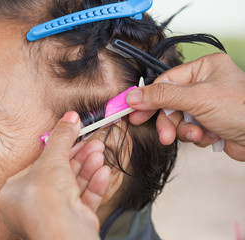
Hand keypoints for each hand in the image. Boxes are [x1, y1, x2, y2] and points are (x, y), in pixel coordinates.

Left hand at [0, 111, 110, 239]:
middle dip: (79, 156)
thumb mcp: (51, 160)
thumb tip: (70, 117)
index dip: (59, 148)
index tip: (73, 135)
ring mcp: (52, 215)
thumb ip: (61, 138)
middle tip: (92, 142)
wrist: (64, 233)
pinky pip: (82, 200)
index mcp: (14, 192)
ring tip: (99, 152)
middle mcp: (31, 206)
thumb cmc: (46, 202)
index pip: (39, 164)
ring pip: (73, 186)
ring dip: (88, 167)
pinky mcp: (71, 222)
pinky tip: (103, 172)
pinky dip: (93, 185)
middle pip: (59, 174)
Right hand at [126, 53, 244, 160]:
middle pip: (169, 103)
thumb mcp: (196, 98)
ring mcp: (206, 105)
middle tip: (165, 136)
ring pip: (178, 119)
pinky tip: (211, 136)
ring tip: (199, 135)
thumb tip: (132, 96)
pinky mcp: (209, 123)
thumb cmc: (241, 109)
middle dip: (169, 121)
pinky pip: (189, 130)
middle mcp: (204, 84)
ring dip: (185, 131)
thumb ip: (161, 97)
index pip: (166, 82)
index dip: (148, 98)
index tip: (132, 111)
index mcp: (203, 68)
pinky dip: (197, 136)